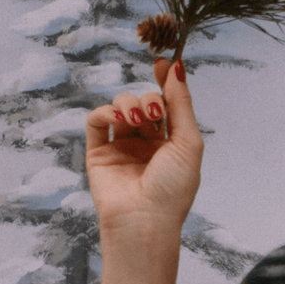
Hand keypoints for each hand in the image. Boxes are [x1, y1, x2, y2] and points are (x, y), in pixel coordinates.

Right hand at [86, 58, 202, 253]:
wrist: (145, 220)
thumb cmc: (174, 186)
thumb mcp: (188, 141)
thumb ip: (181, 104)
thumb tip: (177, 68)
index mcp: (172, 142)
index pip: (168, 104)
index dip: (165, 82)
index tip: (162, 62)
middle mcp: (147, 142)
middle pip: (146, 102)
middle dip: (150, 99)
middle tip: (154, 113)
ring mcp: (122, 146)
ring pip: (121, 107)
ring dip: (129, 104)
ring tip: (137, 118)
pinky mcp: (98, 152)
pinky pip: (96, 121)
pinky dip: (105, 112)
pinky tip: (117, 118)